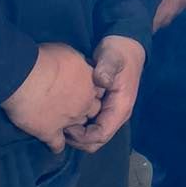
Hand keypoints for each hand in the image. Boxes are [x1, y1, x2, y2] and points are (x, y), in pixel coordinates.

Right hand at [1, 43, 102, 153]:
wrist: (25, 77)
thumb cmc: (46, 59)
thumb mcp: (69, 53)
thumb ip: (77, 64)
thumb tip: (77, 67)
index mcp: (90, 82)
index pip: (97, 91)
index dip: (88, 90)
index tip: (78, 88)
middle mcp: (83, 103)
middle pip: (90, 110)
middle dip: (83, 108)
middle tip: (71, 105)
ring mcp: (68, 120)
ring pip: (77, 128)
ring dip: (72, 126)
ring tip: (63, 124)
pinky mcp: (50, 132)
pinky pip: (57, 144)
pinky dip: (56, 145)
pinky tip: (54, 145)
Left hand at [64, 35, 144, 153]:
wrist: (126, 45)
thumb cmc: (119, 52)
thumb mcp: (113, 57)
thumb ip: (107, 68)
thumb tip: (101, 81)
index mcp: (121, 107)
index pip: (101, 135)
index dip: (82, 136)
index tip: (66, 126)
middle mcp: (116, 115)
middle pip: (96, 141)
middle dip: (77, 139)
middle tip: (59, 127)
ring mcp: (110, 112)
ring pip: (92, 136)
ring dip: (76, 134)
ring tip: (61, 121)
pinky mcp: (103, 108)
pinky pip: (90, 125)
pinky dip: (78, 125)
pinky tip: (66, 114)